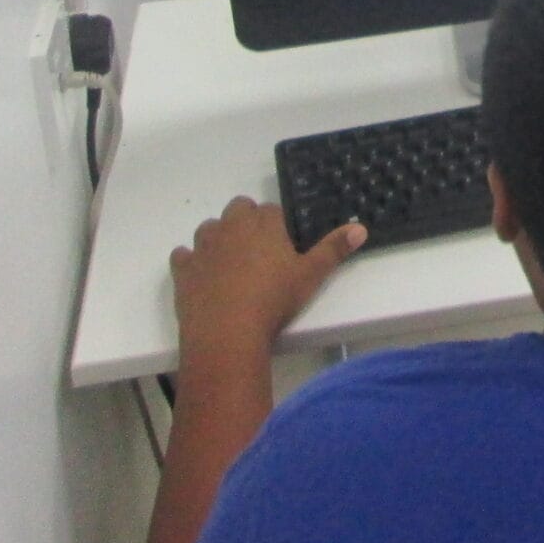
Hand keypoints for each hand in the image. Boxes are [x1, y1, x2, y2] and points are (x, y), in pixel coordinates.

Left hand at [169, 197, 365, 368]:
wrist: (226, 333)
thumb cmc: (273, 301)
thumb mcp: (311, 276)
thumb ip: (334, 250)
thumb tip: (360, 228)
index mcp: (263, 223)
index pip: (271, 210)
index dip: (278, 226)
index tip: (284, 246)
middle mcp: (231, 226)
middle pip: (238, 209)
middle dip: (247, 223)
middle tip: (260, 253)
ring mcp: (203, 247)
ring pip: (209, 228)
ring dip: (219, 238)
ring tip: (232, 264)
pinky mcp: (183, 270)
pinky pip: (183, 255)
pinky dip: (191, 262)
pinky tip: (203, 277)